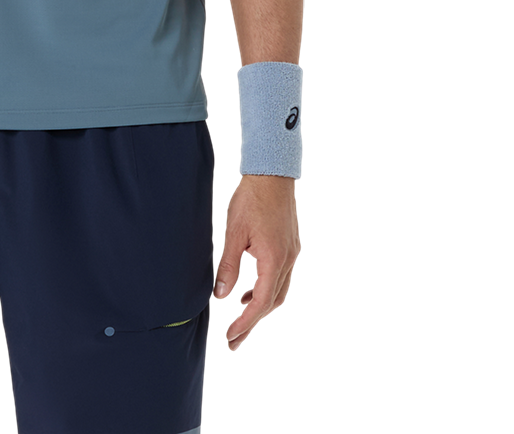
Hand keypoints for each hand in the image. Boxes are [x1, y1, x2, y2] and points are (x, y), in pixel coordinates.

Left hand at [213, 174, 300, 351]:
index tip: (231, 337)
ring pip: (280, 291)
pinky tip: (251, 288)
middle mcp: (288, 260)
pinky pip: (282, 276)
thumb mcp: (233, 233)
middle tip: (235, 338)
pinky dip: (267, 288)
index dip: (246, 323)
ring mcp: (293, 253)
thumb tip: (220, 294)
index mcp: (274, 260)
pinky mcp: (291, 246)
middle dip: (254, 322)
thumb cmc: (251, 199)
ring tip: (241, 314)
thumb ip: (228, 266)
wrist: (272, 174)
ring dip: (261, 305)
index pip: (261, 303)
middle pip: (273, 302)